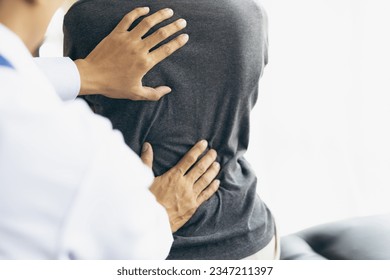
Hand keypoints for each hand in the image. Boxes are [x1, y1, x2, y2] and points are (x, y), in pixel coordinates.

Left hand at [74, 7, 188, 99]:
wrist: (92, 76)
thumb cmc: (113, 86)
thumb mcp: (136, 94)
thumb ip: (154, 93)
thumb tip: (168, 90)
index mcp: (145, 63)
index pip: (167, 49)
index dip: (178, 42)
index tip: (185, 36)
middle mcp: (139, 49)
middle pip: (160, 33)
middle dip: (174, 26)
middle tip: (182, 22)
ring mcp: (127, 39)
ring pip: (147, 23)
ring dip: (160, 15)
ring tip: (169, 11)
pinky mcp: (116, 34)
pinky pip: (128, 19)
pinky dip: (138, 12)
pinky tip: (146, 9)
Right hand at [141, 140, 220, 232]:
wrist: (153, 222)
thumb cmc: (148, 200)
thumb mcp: (146, 179)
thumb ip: (147, 161)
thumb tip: (147, 146)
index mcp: (174, 176)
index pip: (189, 159)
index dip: (197, 150)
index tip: (204, 143)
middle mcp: (185, 184)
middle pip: (200, 168)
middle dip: (208, 158)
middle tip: (214, 152)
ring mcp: (191, 195)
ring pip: (205, 180)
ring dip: (212, 171)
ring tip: (217, 164)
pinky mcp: (193, 206)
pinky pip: (206, 195)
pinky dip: (212, 187)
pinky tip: (217, 182)